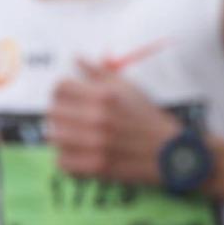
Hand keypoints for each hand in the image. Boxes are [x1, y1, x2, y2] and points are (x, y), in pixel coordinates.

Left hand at [47, 64, 178, 183]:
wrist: (170, 152)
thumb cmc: (148, 118)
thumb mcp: (129, 88)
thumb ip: (99, 72)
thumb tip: (75, 58)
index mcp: (106, 96)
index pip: (60, 87)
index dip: (61, 91)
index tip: (68, 97)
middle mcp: (99, 119)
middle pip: (53, 111)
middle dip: (61, 113)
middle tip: (71, 118)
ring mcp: (96, 144)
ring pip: (54, 137)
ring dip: (62, 135)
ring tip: (75, 136)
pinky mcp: (96, 167)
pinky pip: (62, 162)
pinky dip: (67, 158)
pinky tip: (80, 153)